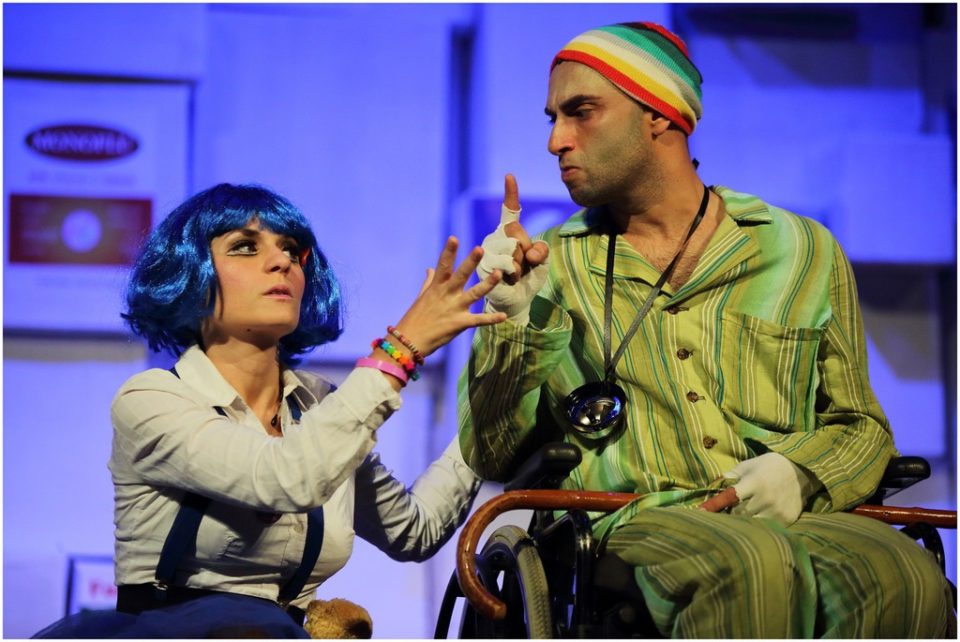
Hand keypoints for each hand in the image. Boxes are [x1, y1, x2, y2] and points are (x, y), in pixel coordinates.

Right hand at [391, 236, 505, 357]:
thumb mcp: (422, 297)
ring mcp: (454, 309)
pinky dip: (491, 319)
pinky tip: (504, 316)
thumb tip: (429, 268)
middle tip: (480, 249)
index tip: (454, 238)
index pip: (443, 266)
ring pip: (474, 294)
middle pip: (460, 276)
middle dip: (470, 262)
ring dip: (487, 284)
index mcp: (436, 287)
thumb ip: (429, 282)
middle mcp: (446, 295)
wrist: (409, 341)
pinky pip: (478, 320)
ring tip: (498, 274)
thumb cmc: (415, 318)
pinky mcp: (459, 323)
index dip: (449, 252)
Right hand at [475, 174, 549, 324]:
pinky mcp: (484, 266)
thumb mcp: (543, 260)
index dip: (511, 193)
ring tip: (514, 275)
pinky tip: (510, 280)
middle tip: (522, 266)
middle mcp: (495, 237)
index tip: (509, 176)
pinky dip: (515, 275)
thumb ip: (542, 250)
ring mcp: (487, 251)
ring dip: (521, 267)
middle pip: (518, 234)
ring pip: (514, 250)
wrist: (518, 300)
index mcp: (509, 233)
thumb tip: (529, 254)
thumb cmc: (529, 277)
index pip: (510, 210)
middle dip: (527, 253)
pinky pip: (508, 265)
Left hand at [698, 452, 819, 525]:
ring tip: (740, 515)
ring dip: (742, 521)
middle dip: (729, 513)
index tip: (700, 511)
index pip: (730, 497)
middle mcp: (765, 498)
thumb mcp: (748, 465)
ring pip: (751, 524)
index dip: (715, 505)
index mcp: (754, 482)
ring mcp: (776, 511)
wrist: (802, 471)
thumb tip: (713, 485)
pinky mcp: (786, 520)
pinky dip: (758, 526)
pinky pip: (766, 528)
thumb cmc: (769, 466)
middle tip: (725, 511)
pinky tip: (756, 519)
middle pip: (738, 514)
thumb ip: (731, 476)